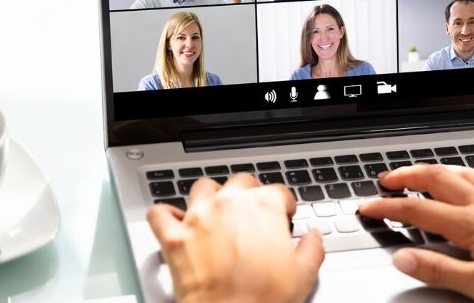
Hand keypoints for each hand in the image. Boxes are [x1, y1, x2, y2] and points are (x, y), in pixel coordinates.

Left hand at [147, 173, 324, 302]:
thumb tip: (313, 239)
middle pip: (242, 182)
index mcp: (264, 206)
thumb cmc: (263, 299)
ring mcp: (199, 218)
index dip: (285, 205)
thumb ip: (312, 249)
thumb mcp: (303, 274)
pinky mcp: (174, 237)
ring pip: (202, 188)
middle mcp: (229, 204)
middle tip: (255, 213)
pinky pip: (160, 214)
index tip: (284, 217)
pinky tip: (175, 219)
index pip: (279, 192)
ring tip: (218, 209)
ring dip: (211, 195)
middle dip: (251, 194)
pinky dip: (165, 214)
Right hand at [359, 162, 473, 302]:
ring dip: (440, 169)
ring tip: (424, 170)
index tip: (367, 206)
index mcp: (472, 222)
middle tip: (387, 178)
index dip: (388, 207)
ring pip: (466, 175)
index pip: (418, 209)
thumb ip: (440, 269)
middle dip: (408, 176)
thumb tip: (403, 258)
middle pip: (438, 180)